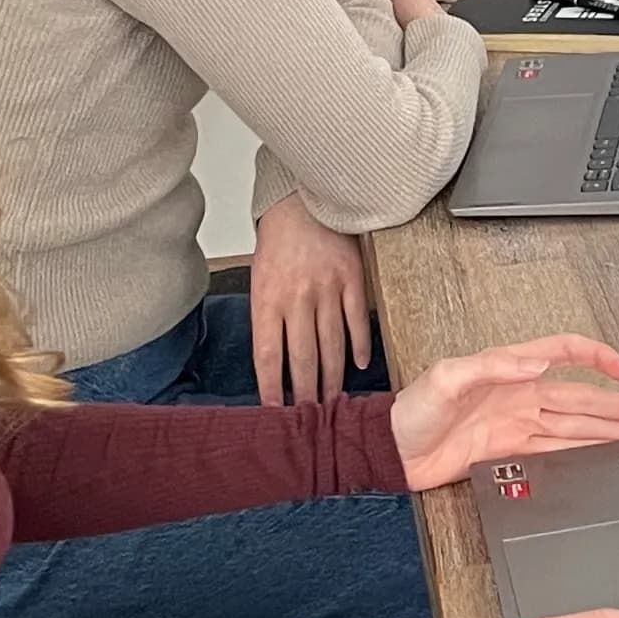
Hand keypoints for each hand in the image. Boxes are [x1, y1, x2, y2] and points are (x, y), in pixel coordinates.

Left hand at [251, 196, 372, 405]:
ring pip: (331, 345)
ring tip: (332, 400)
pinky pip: (357, 322)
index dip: (271, 387)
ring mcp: (327, 290)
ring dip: (332, 377)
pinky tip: (358, 366)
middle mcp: (297, 298)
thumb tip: (276, 362)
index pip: (268, 355)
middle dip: (305, 392)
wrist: (302, 202)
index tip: (274, 410)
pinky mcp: (352, 280)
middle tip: (309, 415)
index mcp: (267, 299)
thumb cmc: (278, 243)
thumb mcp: (259, 280)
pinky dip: (359, 347)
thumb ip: (268, 318)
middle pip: (302, 358)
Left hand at [390, 335, 618, 489]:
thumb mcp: (447, 377)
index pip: (564, 354)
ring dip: (610, 432)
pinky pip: (557, 452)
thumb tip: (535, 363)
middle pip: (583, 398)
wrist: (389, 452)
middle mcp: (519, 396)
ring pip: (577, 428)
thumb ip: (493, 366)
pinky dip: (584, 455)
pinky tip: (604, 457)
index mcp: (508, 369)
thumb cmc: (410, 410)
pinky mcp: (510, 453)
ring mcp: (518, 426)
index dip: (596, 357)